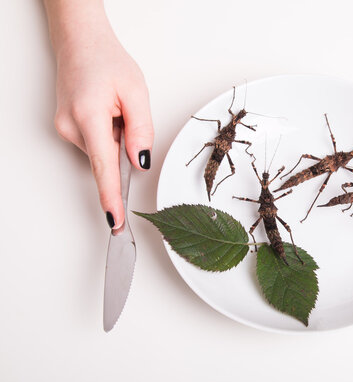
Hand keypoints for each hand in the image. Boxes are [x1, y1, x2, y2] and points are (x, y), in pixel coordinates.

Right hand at [52, 21, 153, 229]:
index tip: (114, 220)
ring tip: (114, 107)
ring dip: (116, 137)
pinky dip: (107, 133)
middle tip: (126, 113)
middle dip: (124, 146)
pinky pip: (96, 143)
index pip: (103, 167)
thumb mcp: (136, 92)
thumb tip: (139, 162)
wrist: (81, 43)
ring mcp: (65, 129)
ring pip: (103, 151)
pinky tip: (106, 111)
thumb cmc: (107, 61)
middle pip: (107, 158)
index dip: (111, 196)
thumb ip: (140, 130)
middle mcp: (71, 127)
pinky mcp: (67, 128)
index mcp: (89, 117)